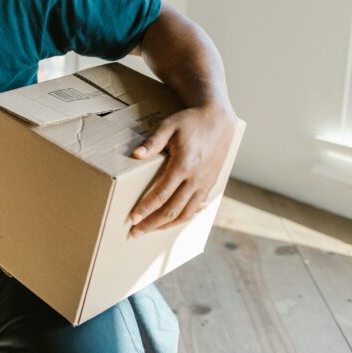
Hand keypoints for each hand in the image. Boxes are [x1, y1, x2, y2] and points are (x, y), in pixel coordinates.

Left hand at [127, 104, 237, 236]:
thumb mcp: (169, 126)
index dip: (146, 209)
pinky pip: (195, 208)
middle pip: (172, 210)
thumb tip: (136, 154)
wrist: (219, 119)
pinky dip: (181, 217)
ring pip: (186, 213)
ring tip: (149, 230)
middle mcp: (196, 179)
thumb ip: (152, 142)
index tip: (132, 218)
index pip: (161, 195)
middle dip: (152, 223)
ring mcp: (205, 183)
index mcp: (184, 165)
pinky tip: (169, 221)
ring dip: (166, 225)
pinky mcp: (210, 184)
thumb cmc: (191, 121)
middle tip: (135, 232)